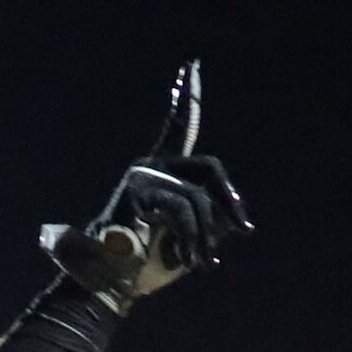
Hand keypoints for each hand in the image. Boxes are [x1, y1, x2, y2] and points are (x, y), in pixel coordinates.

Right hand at [40, 60, 250, 309]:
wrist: (107, 285)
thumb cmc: (144, 267)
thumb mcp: (189, 240)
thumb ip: (209, 220)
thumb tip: (237, 222)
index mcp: (156, 173)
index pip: (178, 128)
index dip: (185, 100)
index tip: (190, 66)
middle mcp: (148, 167)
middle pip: (208, 168)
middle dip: (229, 201)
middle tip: (243, 228)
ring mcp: (142, 178)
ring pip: (198, 198)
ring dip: (207, 237)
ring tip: (204, 263)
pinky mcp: (140, 193)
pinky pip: (184, 210)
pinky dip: (193, 239)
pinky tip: (189, 261)